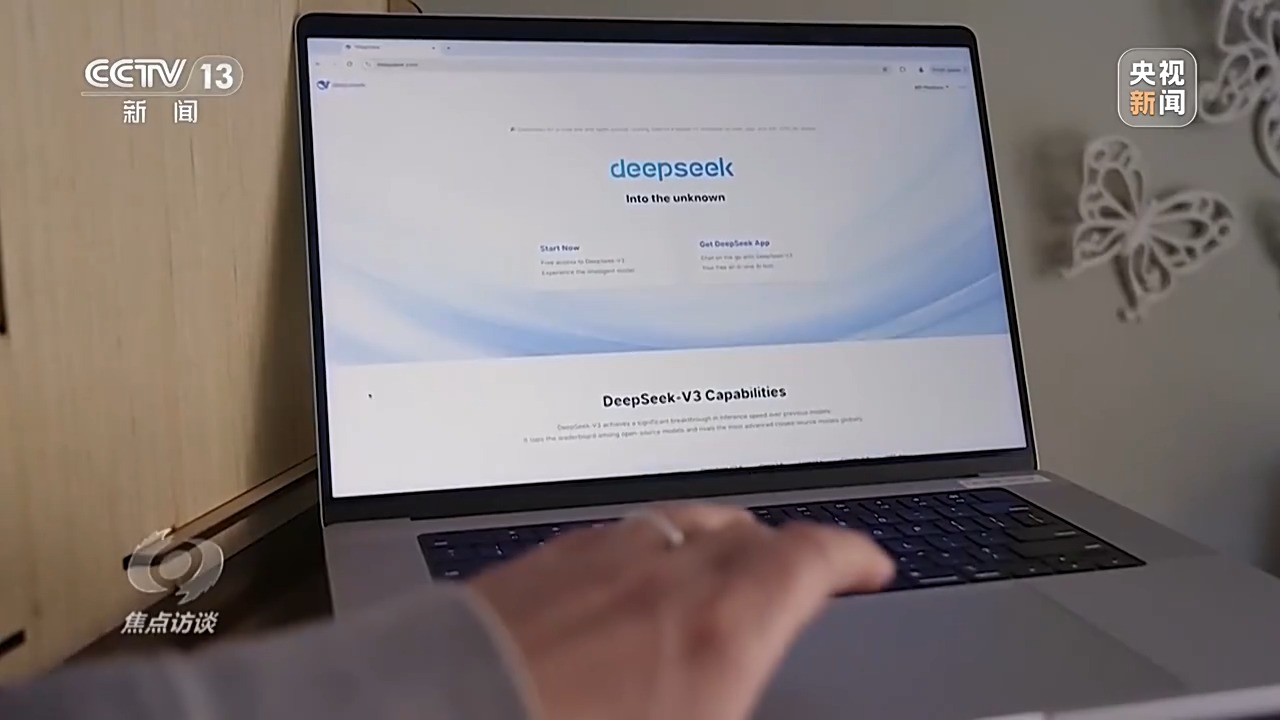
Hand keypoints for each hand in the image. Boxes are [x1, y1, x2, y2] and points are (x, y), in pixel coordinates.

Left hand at [468, 503, 894, 719]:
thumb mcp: (700, 718)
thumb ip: (730, 686)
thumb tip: (740, 681)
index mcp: (719, 631)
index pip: (810, 559)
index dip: (851, 555)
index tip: (866, 563)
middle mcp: (662, 578)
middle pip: (747, 531)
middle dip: (784, 547)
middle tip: (800, 570)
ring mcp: (597, 563)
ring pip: (679, 521)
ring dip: (713, 538)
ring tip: (720, 561)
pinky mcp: (540, 567)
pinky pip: (614, 535)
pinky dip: (644, 546)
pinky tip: (630, 574)